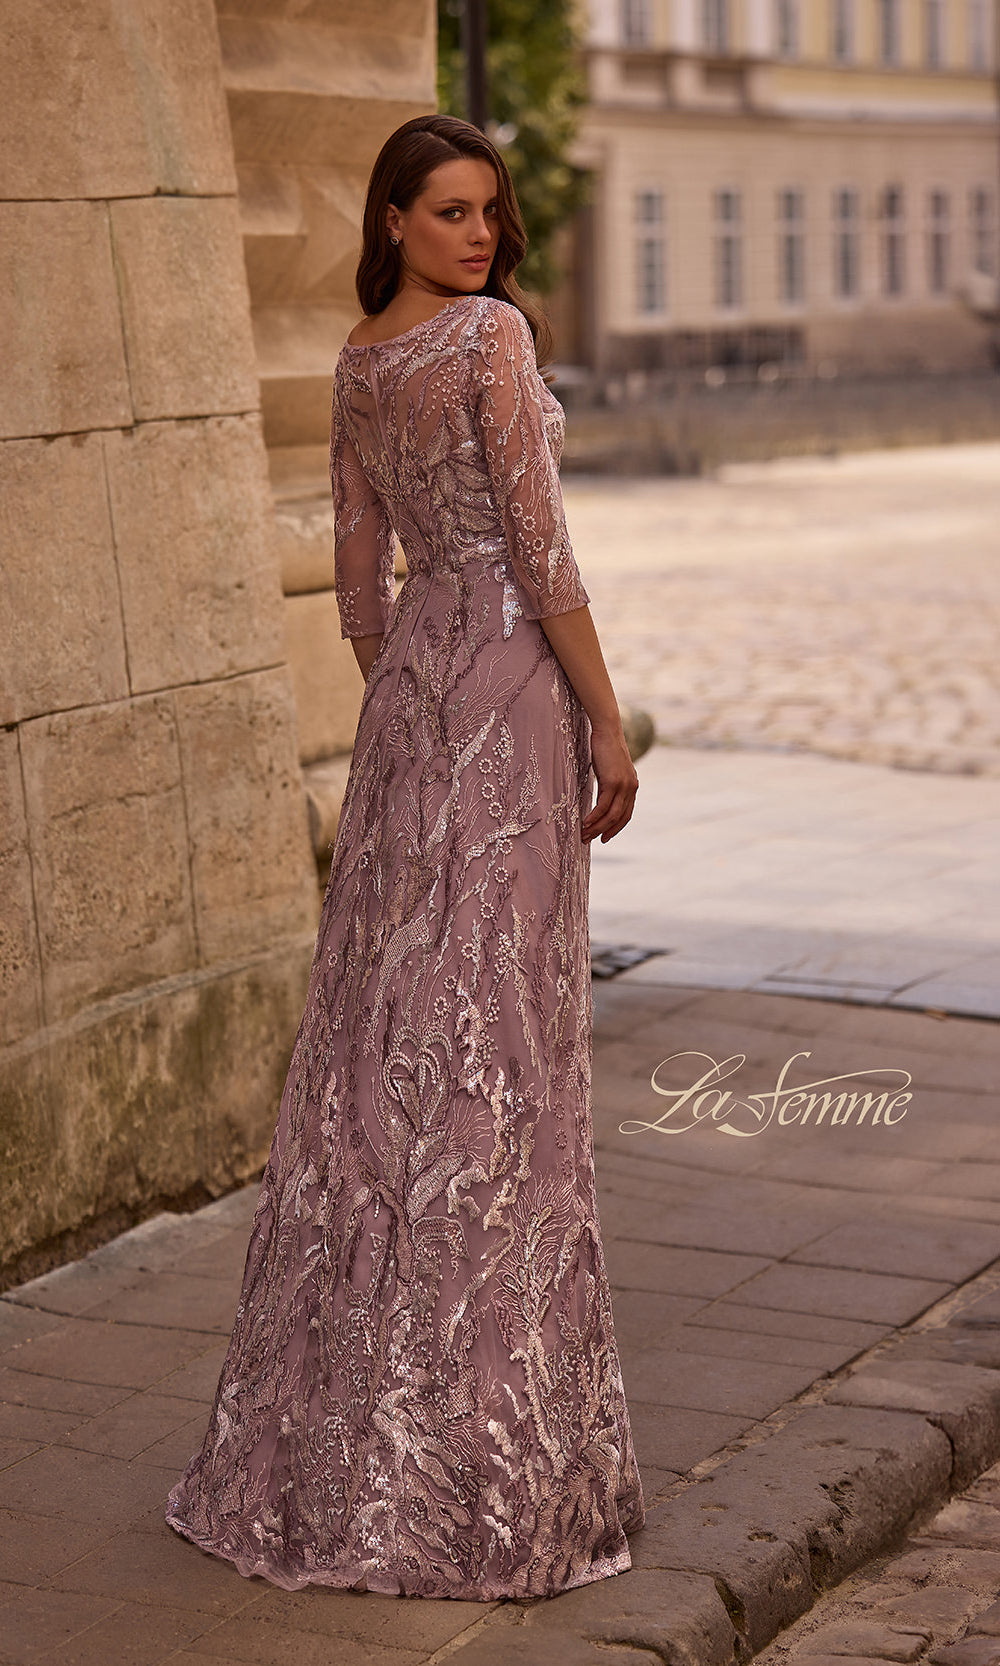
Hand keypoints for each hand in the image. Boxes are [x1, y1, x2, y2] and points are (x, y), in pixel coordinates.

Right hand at [582, 723, 638, 843]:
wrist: (607, 730)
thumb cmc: (604, 747)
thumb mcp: (609, 769)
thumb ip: (609, 783)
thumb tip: (601, 795)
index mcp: (632, 786)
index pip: (626, 814)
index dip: (615, 828)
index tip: (604, 837)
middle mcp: (631, 788)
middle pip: (619, 818)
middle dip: (605, 832)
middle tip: (589, 840)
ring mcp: (624, 786)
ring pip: (612, 815)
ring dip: (597, 827)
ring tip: (584, 835)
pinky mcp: (613, 782)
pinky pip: (603, 806)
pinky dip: (594, 817)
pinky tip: (585, 823)